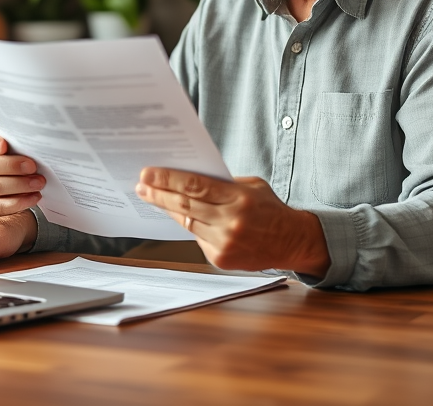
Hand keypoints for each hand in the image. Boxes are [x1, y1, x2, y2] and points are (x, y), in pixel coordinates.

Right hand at [0, 129, 44, 214]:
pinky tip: (34, 196)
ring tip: (39, 183)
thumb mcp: (15, 142)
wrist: (18, 174)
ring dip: (20, 185)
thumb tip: (30, 141)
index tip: (4, 145)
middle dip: (13, 166)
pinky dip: (19, 202)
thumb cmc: (18, 153)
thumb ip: (17, 139)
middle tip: (33, 167)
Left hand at [135, 168, 330, 276]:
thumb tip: (185, 178)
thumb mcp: (251, 186)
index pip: (195, 186)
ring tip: (151, 197)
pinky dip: (188, 226)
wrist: (291, 241)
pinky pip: (197, 238)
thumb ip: (222, 183)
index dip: (168, 179)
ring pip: (187, 223)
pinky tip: (178, 216)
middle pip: (185, 206)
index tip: (148, 173)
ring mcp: (225, 243)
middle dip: (158, 194)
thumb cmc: (268, 208)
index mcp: (239, 199)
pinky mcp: (221, 258)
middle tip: (141, 185)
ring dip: (167, 210)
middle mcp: (231, 222)